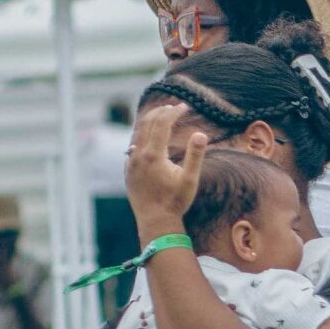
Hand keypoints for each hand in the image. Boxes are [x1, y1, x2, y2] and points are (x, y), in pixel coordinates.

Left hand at [126, 102, 205, 238]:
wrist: (155, 222)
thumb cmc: (175, 202)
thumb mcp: (190, 180)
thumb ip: (195, 155)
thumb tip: (201, 134)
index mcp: (154, 155)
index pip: (162, 124)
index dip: (173, 112)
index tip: (184, 107)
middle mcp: (139, 156)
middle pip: (147, 123)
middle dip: (161, 112)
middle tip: (173, 107)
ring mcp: (131, 163)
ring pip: (138, 134)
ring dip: (150, 123)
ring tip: (161, 117)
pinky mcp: (128, 171)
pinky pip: (133, 147)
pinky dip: (142, 137)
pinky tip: (149, 140)